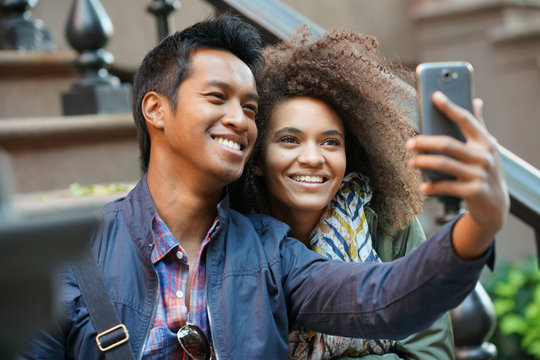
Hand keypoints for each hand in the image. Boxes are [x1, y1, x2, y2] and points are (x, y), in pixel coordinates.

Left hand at [406, 91, 508, 257]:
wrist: (496, 204)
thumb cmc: (485, 169)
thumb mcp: (486, 148)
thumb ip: (479, 126)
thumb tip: (476, 100)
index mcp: (485, 141)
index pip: (466, 120)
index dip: (450, 107)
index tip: (435, 96)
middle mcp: (484, 156)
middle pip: (448, 144)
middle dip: (425, 142)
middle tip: (409, 143)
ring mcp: (479, 174)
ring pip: (444, 164)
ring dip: (424, 162)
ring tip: (411, 162)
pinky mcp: (473, 191)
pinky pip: (447, 187)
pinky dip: (432, 186)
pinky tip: (423, 186)